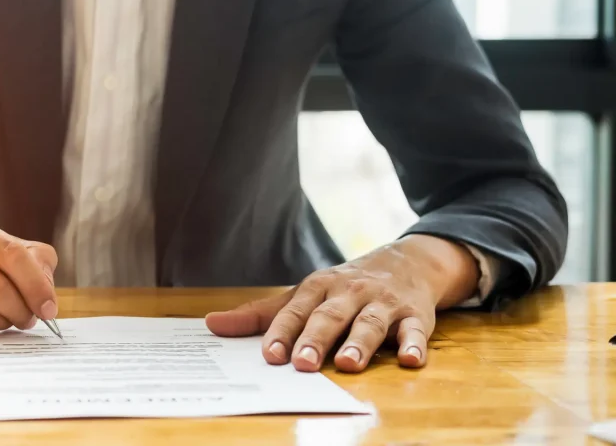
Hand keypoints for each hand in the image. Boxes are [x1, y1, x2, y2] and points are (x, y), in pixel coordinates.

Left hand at [204, 235, 479, 371]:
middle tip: (302, 363)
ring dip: (359, 343)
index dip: (282, 332)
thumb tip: (211, 325)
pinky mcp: (414, 315)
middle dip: (315, 339)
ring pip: (370, 323)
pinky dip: (414, 345)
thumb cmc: (343, 287)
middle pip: (330, 317)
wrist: (405, 261)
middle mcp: (349, 293)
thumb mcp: (302, 294)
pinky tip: (412, 360)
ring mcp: (382, 303)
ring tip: (347, 364)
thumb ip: (260, 314)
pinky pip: (415, 331)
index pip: (295, 311)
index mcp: (318, 288)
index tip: (270, 355)